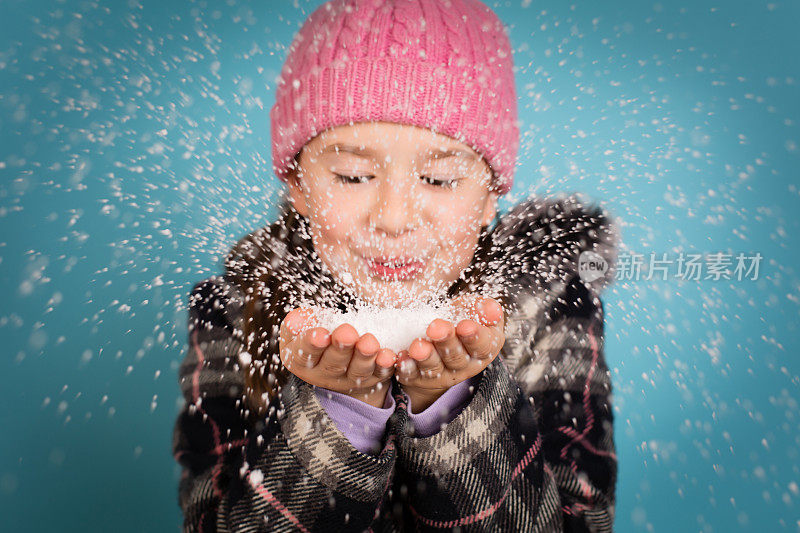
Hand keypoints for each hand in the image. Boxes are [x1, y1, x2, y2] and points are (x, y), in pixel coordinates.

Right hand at [279, 307, 397, 406]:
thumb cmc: (318, 334)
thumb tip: (295, 319)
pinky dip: (385, 365)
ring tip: (369, 342)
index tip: (320, 333)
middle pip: (332, 365)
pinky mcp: (373, 378)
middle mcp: (325, 375)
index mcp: (303, 362)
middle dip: (340, 348)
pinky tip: (389, 355)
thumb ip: (298, 323)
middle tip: (346, 332)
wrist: (340, 353)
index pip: (304, 355)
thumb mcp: (302, 328)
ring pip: (357, 372)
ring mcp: (350, 379)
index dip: (311, 344)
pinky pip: (380, 374)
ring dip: (364, 357)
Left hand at [396, 295, 504, 412]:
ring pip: (433, 368)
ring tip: (417, 346)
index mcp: (482, 350)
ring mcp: (440, 375)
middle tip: (436, 327)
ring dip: (425, 357)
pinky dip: (405, 367)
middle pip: (456, 357)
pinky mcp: (417, 378)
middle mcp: (463, 367)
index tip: (465, 325)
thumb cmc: (461, 320)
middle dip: (446, 342)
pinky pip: (410, 375)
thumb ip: (484, 309)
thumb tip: (493, 308)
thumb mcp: (473, 311)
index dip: (475, 336)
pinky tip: (400, 357)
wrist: (438, 339)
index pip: (483, 346)